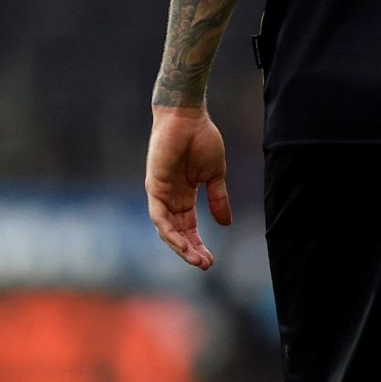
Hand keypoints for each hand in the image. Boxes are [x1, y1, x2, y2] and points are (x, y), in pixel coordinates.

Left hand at [145, 105, 230, 270]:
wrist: (188, 116)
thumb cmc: (201, 138)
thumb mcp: (214, 175)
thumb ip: (218, 198)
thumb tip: (226, 224)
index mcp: (184, 195)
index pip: (189, 227)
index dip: (199, 244)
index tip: (211, 260)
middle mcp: (170, 197)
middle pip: (178, 232)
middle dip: (191, 250)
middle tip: (205, 265)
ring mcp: (160, 193)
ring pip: (166, 229)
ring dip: (180, 246)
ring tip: (196, 260)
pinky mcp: (154, 186)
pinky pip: (158, 215)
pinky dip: (168, 231)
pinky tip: (181, 243)